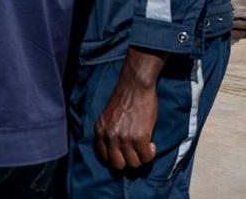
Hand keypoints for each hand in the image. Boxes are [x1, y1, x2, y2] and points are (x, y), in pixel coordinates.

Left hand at [93, 46, 166, 169]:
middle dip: (128, 161)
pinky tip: (151, 144)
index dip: (117, 157)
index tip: (125, 153)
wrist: (134, 86)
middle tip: (136, 152)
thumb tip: (117, 151)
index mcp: (99, 131)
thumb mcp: (108, 118)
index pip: (104, 157)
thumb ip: (109, 133)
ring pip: (133, 164)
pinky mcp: (139, 138)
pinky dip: (150, 154)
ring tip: (145, 147)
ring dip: (141, 158)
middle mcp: (109, 136)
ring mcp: (124, 138)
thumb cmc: (124, 100)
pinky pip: (146, 157)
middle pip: (118, 165)